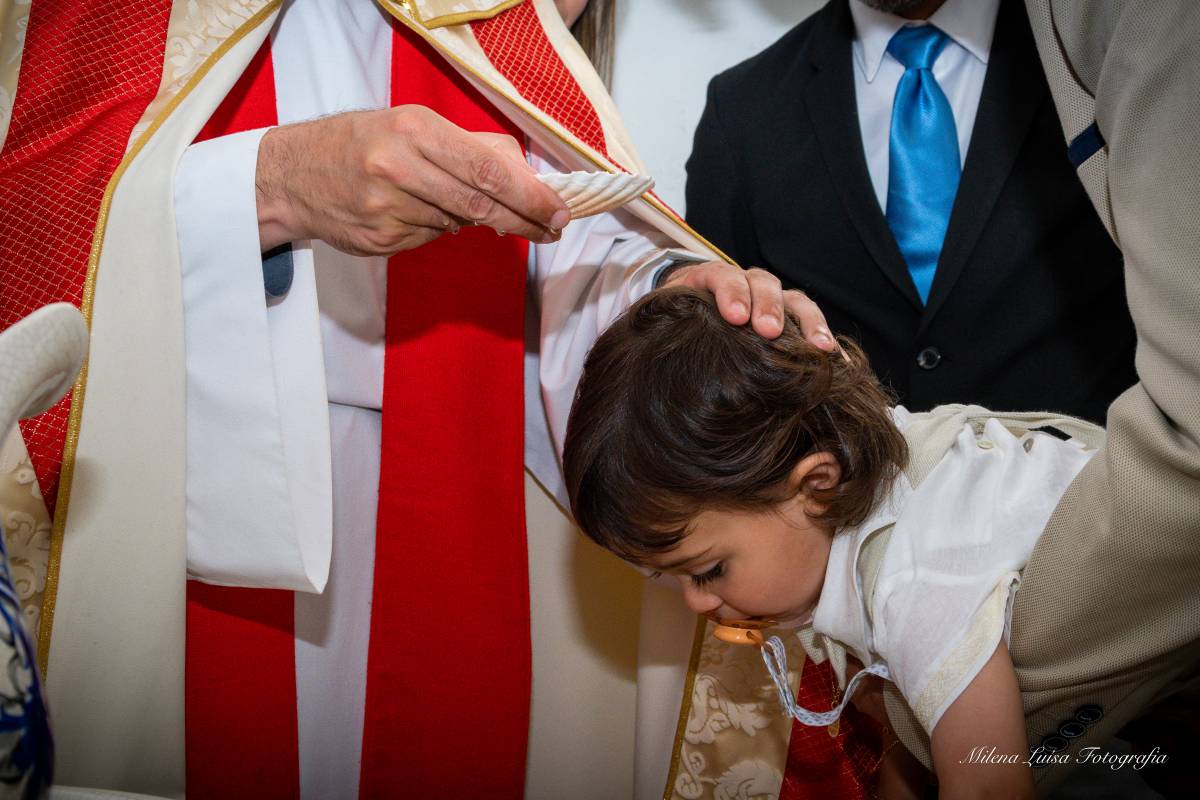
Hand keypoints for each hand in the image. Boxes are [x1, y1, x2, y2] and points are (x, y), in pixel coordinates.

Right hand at [255, 105, 570, 254]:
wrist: (292, 174)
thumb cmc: (362, 143)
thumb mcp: (411, 124)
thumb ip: (469, 147)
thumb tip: (525, 173)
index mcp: (414, 129)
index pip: (488, 171)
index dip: (531, 196)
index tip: (559, 211)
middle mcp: (399, 167)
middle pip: (480, 204)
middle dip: (524, 220)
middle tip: (551, 230)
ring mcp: (387, 208)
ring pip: (455, 223)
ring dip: (469, 219)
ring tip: (448, 202)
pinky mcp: (379, 240)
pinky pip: (428, 239)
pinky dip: (435, 229)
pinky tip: (414, 213)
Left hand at [662, 261, 837, 348]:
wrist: (686, 324)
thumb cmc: (673, 327)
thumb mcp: (663, 322)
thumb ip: (658, 329)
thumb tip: (637, 358)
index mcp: (708, 279)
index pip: (722, 276)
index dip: (730, 292)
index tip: (734, 317)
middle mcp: (744, 283)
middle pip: (762, 283)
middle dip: (768, 306)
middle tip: (768, 332)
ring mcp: (770, 299)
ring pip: (792, 299)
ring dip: (806, 322)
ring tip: (818, 349)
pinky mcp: (788, 318)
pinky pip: (809, 322)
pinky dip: (822, 338)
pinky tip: (835, 361)